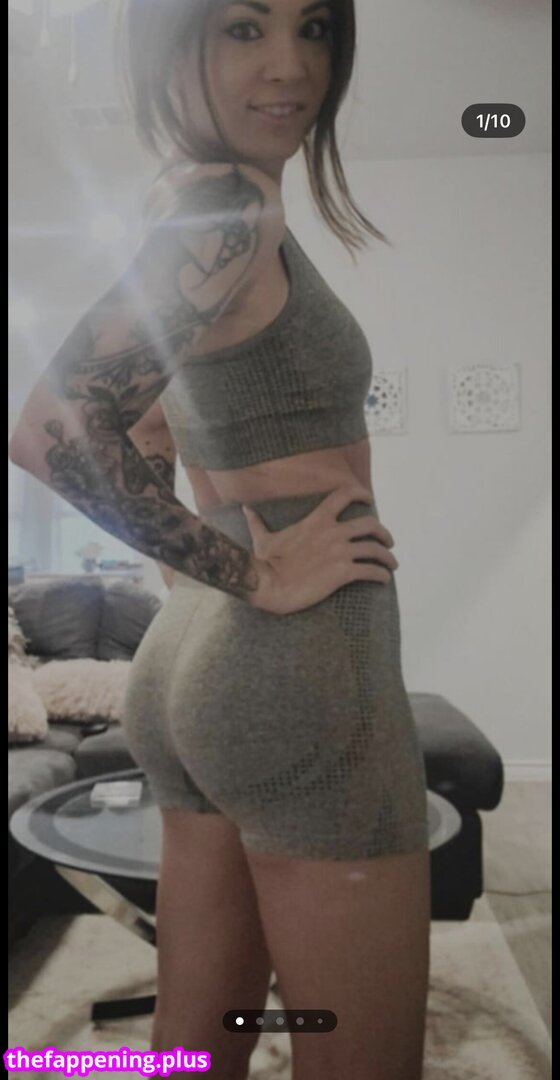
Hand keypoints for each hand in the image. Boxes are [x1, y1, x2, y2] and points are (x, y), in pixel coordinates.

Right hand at [242, 484, 398, 614]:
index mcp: (317, 520)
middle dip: (384, 532)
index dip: (360, 494)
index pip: (344, 495)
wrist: (268, 584)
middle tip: (388, 541)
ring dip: (387, 557)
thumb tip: (245, 508)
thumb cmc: (264, 562)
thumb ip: (257, 521)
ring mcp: (339, 553)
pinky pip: (371, 571)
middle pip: (370, 524)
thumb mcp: (262, 537)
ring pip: (376, 550)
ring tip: (391, 564)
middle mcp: (333, 533)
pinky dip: (381, 575)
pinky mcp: (342, 573)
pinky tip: (384, 579)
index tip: (368, 499)